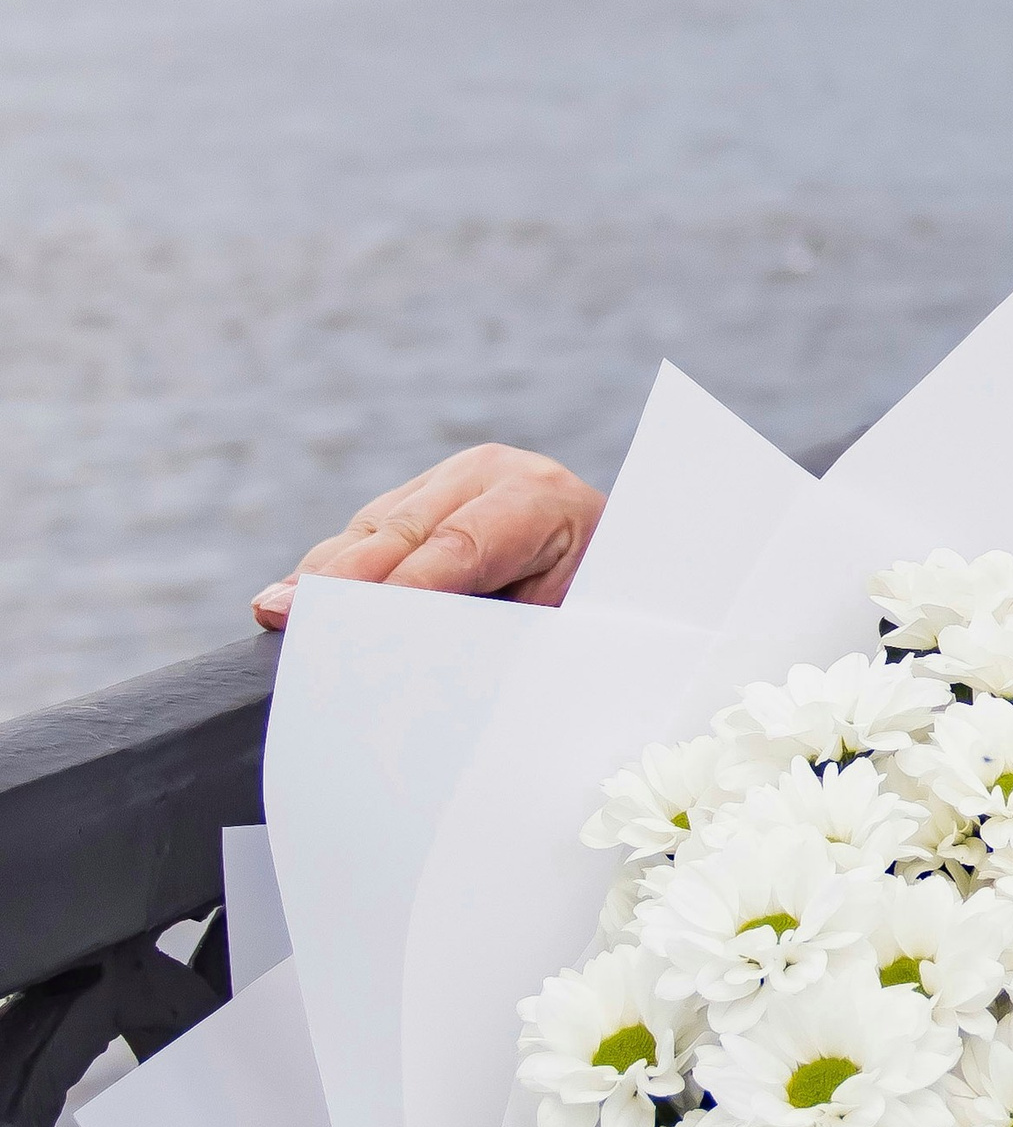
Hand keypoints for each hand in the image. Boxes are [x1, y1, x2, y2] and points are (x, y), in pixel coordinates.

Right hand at [251, 445, 603, 629]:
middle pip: (405, 529)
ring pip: (376, 525)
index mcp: (541, 500)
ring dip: (325, 572)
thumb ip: (496, 627)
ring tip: (275, 609)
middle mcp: (494, 473)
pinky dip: (333, 566)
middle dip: (342, 577)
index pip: (460, 545)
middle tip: (285, 614)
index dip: (402, 585)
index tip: (353, 624)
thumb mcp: (561, 619)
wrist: (623, 566)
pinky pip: (370, 528)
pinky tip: (292, 596)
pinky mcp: (425, 493)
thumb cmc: (597, 607)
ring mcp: (456, 476)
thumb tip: (418, 653)